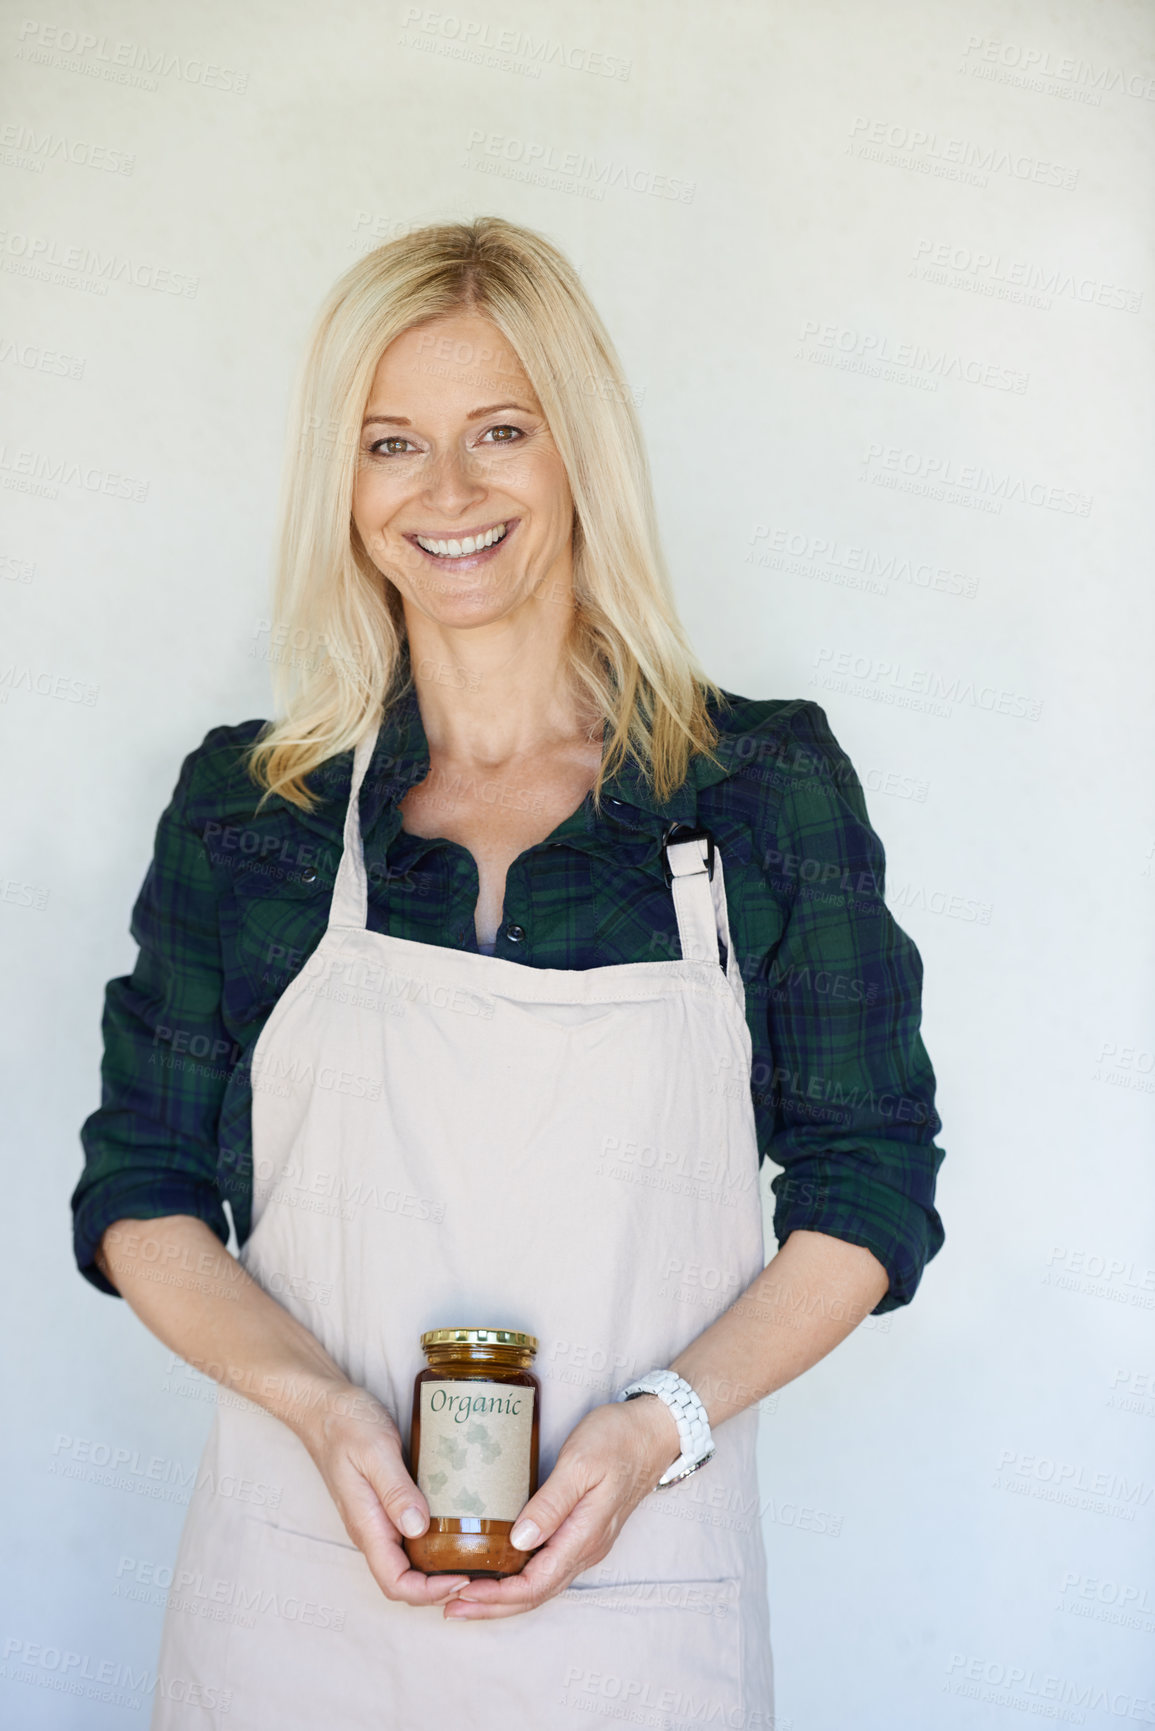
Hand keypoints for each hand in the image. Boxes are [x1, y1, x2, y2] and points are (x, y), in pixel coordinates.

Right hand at [294, 1377, 471, 1607]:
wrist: (322, 1406)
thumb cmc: (346, 1423)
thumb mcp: (375, 1450)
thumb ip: (395, 1489)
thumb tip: (418, 1528)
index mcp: (367, 1525)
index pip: (395, 1583)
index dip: (429, 1592)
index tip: (464, 1578)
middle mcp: (371, 1531)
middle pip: (404, 1581)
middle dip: (440, 1588)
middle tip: (481, 1573)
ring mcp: (376, 1519)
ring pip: (407, 1562)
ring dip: (438, 1570)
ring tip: (476, 1557)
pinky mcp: (384, 1505)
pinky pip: (408, 1538)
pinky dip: (433, 1545)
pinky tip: (458, 1528)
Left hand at [443, 1394, 680, 1620]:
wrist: (653, 1432)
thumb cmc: (617, 1439)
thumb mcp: (581, 1463)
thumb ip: (552, 1503)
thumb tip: (519, 1541)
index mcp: (585, 1536)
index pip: (536, 1584)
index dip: (498, 1596)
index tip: (463, 1594)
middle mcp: (586, 1548)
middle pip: (536, 1594)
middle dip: (493, 1606)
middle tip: (452, 1609)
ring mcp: (587, 1542)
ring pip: (542, 1585)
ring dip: (505, 1597)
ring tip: (468, 1597)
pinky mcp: (583, 1531)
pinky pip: (549, 1568)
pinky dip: (520, 1579)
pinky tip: (501, 1571)